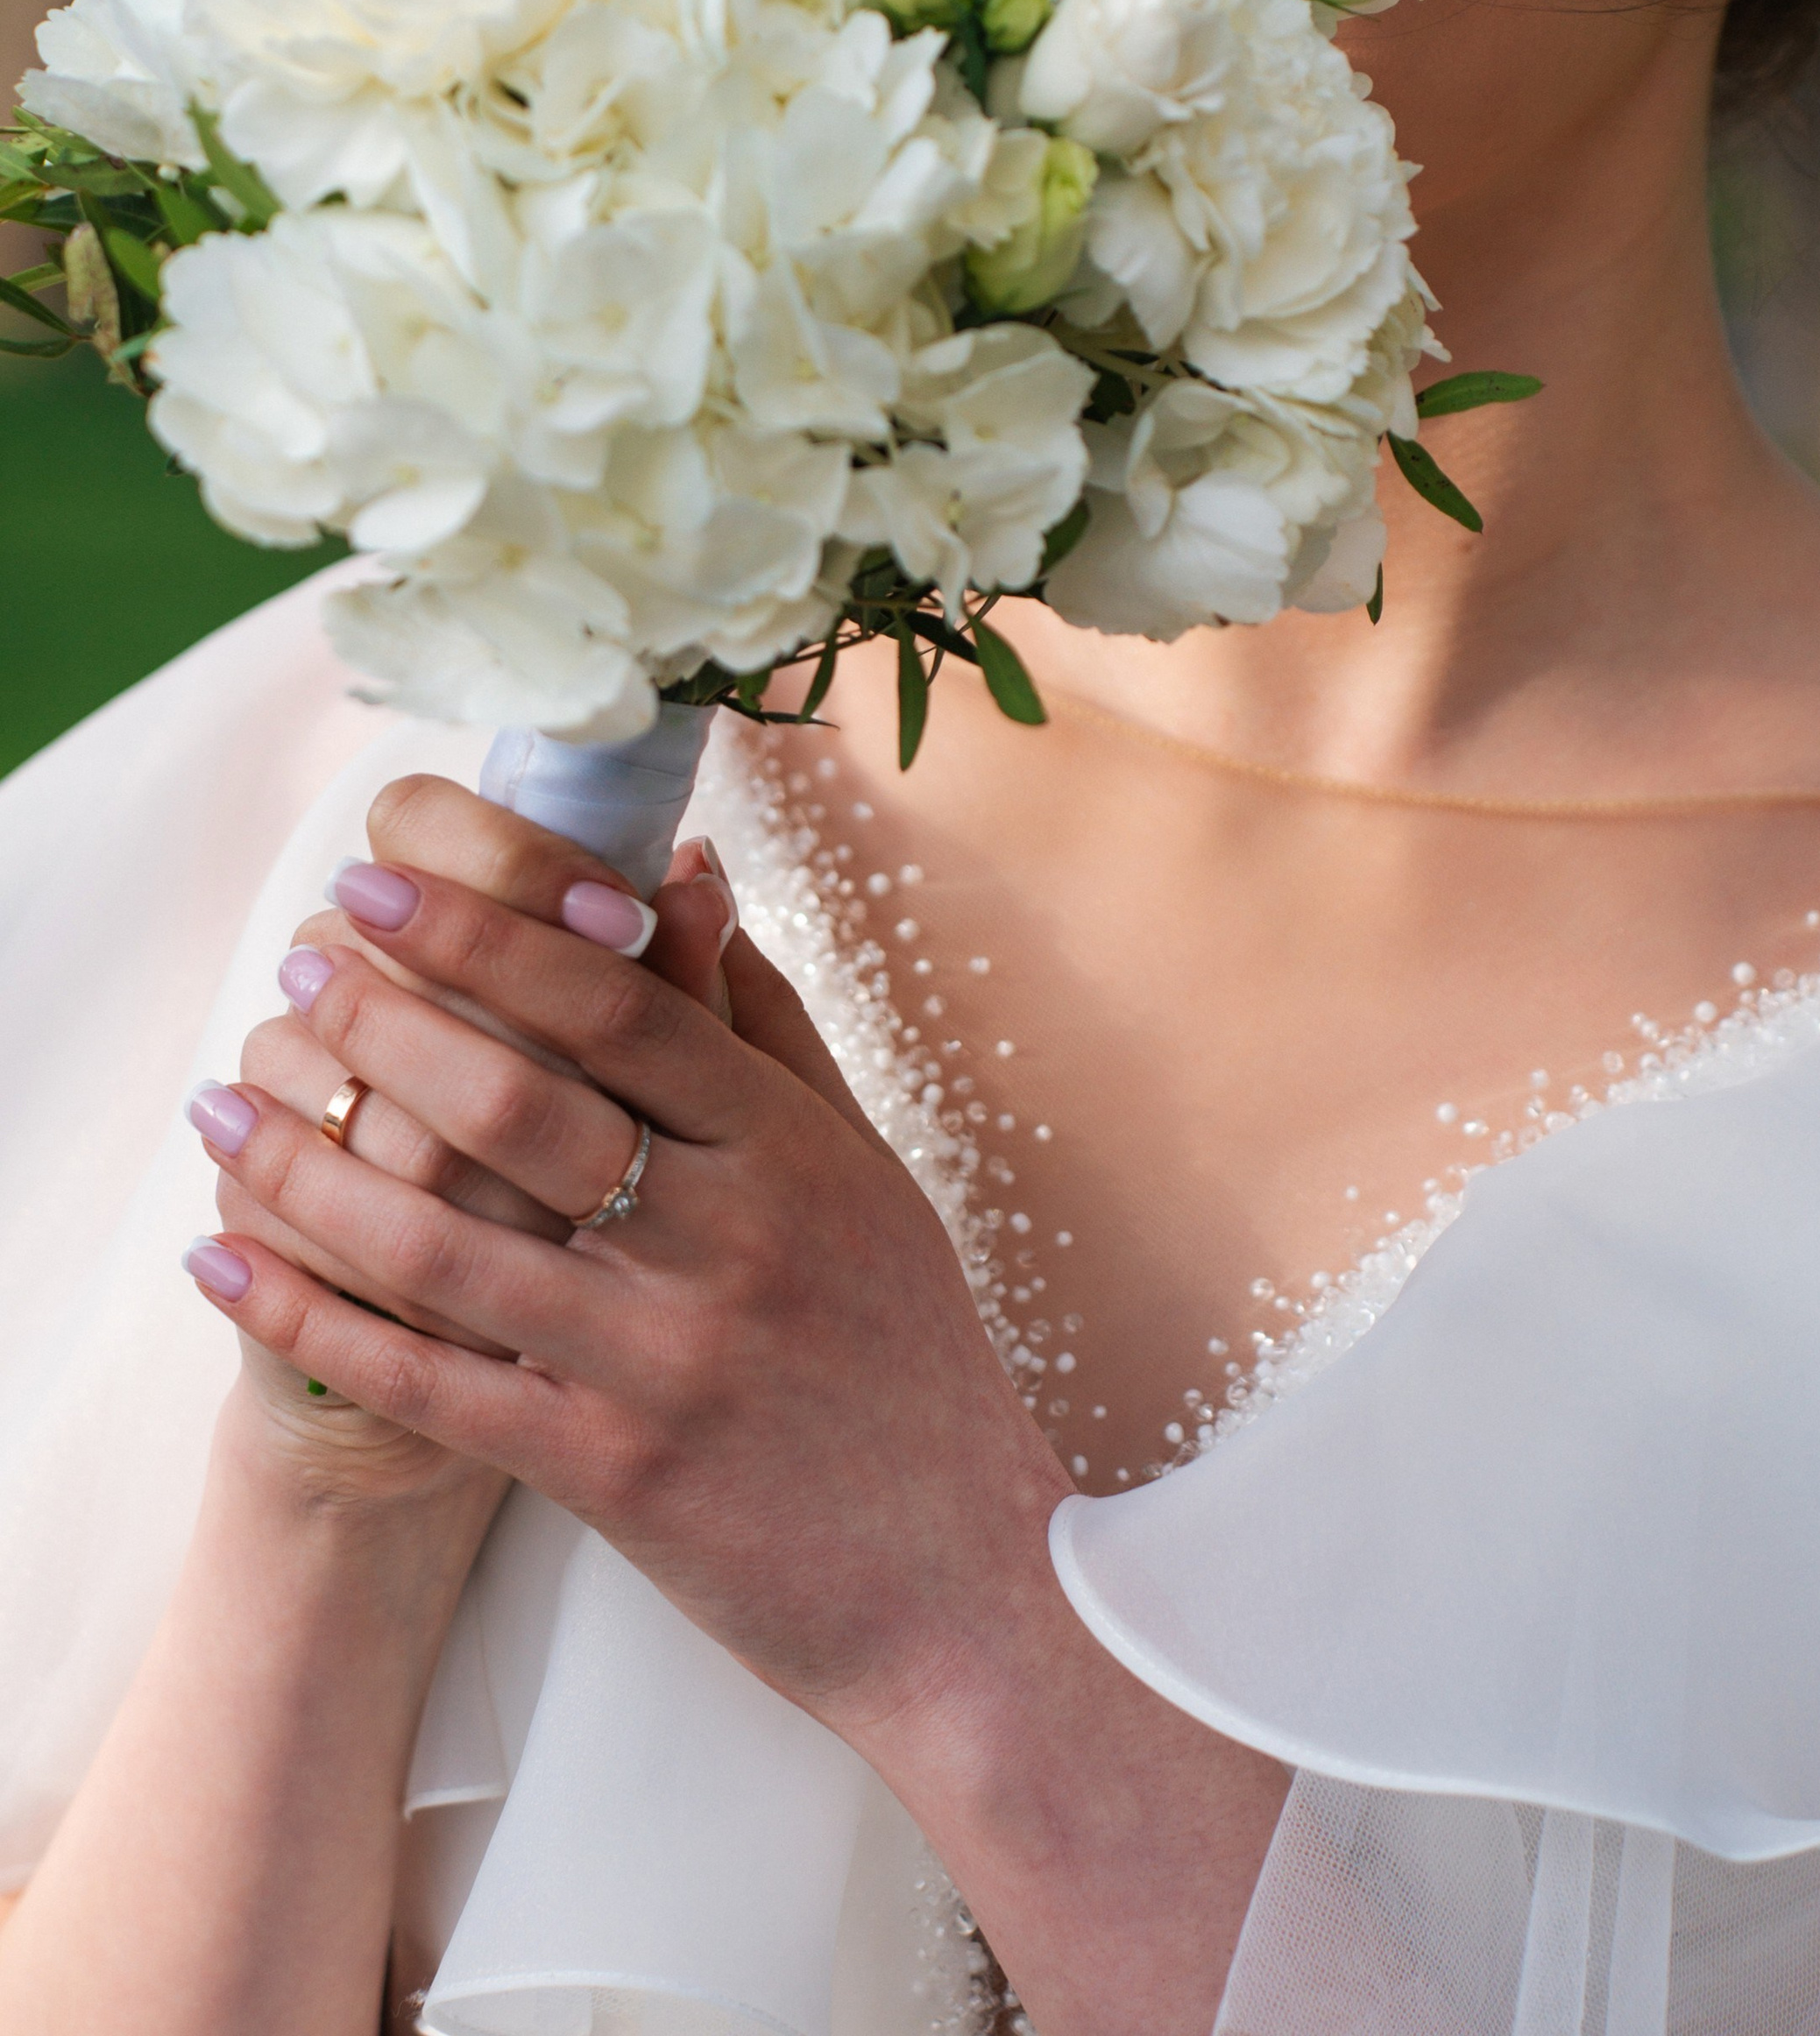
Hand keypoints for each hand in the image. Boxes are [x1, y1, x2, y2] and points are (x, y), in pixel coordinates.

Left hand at [183, 775, 1071, 1732]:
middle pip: (519, 1103)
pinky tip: (223, 1260)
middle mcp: (725, 1241)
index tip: (379, 883)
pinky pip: (427, 1382)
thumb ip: (765, 1025)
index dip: (486, 932)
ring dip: (309, 1163)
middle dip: (381, 1022)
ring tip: (220, 1102)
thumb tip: (687, 871)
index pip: (617, 1004)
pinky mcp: (609, 1474)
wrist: (964, 1583)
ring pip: (446, 1242)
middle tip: (292, 966)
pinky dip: (312, 1316)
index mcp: (787, 1148)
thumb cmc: (907, 1358)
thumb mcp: (862, 1171)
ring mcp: (660, 1361)